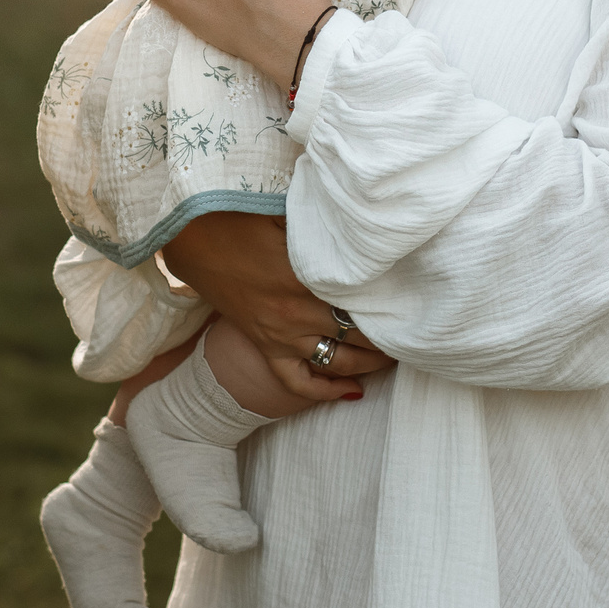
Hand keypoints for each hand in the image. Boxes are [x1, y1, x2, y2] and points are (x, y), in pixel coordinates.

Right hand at [162, 213, 393, 401]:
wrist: (193, 239)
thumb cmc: (241, 217)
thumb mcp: (288, 215)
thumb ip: (325, 229)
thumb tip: (363, 222)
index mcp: (306, 277)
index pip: (362, 301)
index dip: (391, 305)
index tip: (414, 304)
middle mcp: (297, 312)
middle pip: (357, 335)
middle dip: (389, 337)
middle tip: (415, 331)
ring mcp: (280, 335)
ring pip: (337, 362)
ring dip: (370, 363)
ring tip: (395, 357)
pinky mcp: (266, 346)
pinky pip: (298, 381)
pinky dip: (326, 391)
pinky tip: (353, 392)